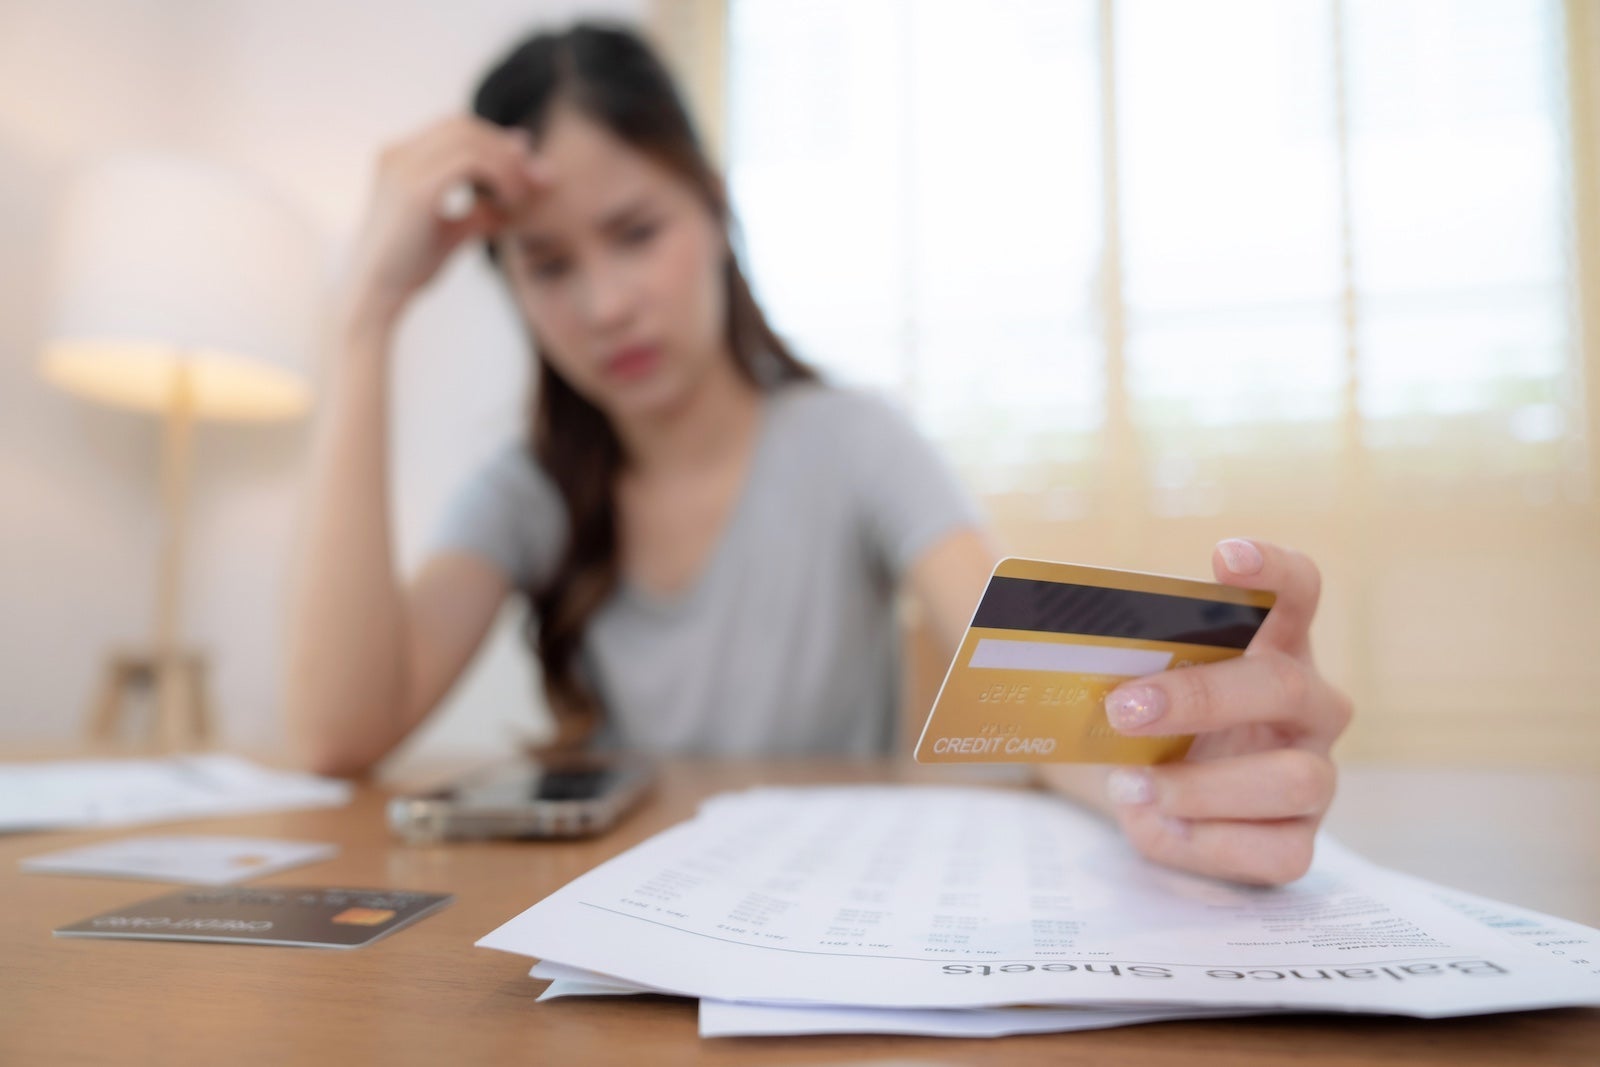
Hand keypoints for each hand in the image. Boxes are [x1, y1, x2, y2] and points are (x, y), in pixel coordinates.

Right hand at [340, 116, 549, 333]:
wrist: (375, 297)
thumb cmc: (409, 269)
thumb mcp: (452, 232)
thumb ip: (481, 208)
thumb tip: (516, 188)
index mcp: (399, 158)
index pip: (456, 129)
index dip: (495, 143)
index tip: (529, 169)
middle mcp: (398, 154)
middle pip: (464, 126)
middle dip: (506, 149)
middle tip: (538, 178)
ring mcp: (403, 167)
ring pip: (469, 139)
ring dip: (506, 163)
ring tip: (523, 196)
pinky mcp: (416, 190)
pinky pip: (469, 161)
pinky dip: (498, 175)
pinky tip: (510, 203)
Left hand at [1077, 539, 1350, 885]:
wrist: (1146, 801)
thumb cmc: (1147, 723)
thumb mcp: (1130, 685)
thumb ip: (1115, 658)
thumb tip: (1049, 645)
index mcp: (1276, 645)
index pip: (1298, 590)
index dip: (1273, 570)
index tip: (1225, 556)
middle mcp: (1310, 705)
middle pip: (1280, 686)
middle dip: (1198, 698)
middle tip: (1122, 709)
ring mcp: (1315, 774)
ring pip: (1293, 779)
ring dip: (1200, 785)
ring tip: (1128, 785)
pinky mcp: (1299, 841)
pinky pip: (1279, 852)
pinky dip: (1210, 842)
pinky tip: (1162, 826)